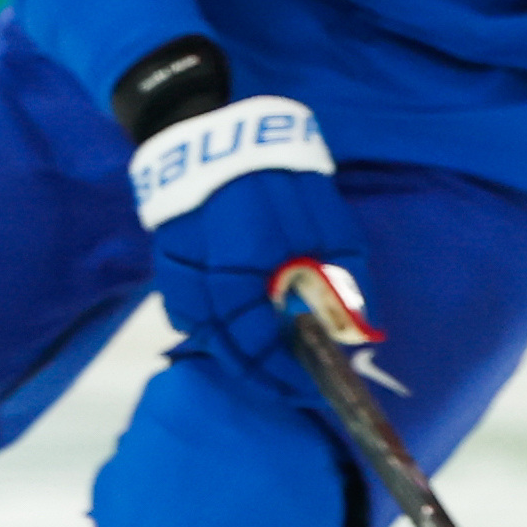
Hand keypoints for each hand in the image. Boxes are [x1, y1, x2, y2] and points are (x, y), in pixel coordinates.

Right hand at [131, 92, 392, 405]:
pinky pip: (184, 312)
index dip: (286, 377)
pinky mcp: (166, 264)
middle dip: (262, 377)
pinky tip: (232, 329)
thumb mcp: (331, 228)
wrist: (216, 137)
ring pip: (204, 335)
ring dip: (236, 357)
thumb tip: (359, 334)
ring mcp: (179, 275)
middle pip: (229, 352)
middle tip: (291, 387)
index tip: (311, 390)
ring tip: (268, 365)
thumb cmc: (283, 183)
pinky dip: (208, 328)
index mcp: (247, 277)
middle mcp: (206, 285)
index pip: (261, 348)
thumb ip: (345, 284)